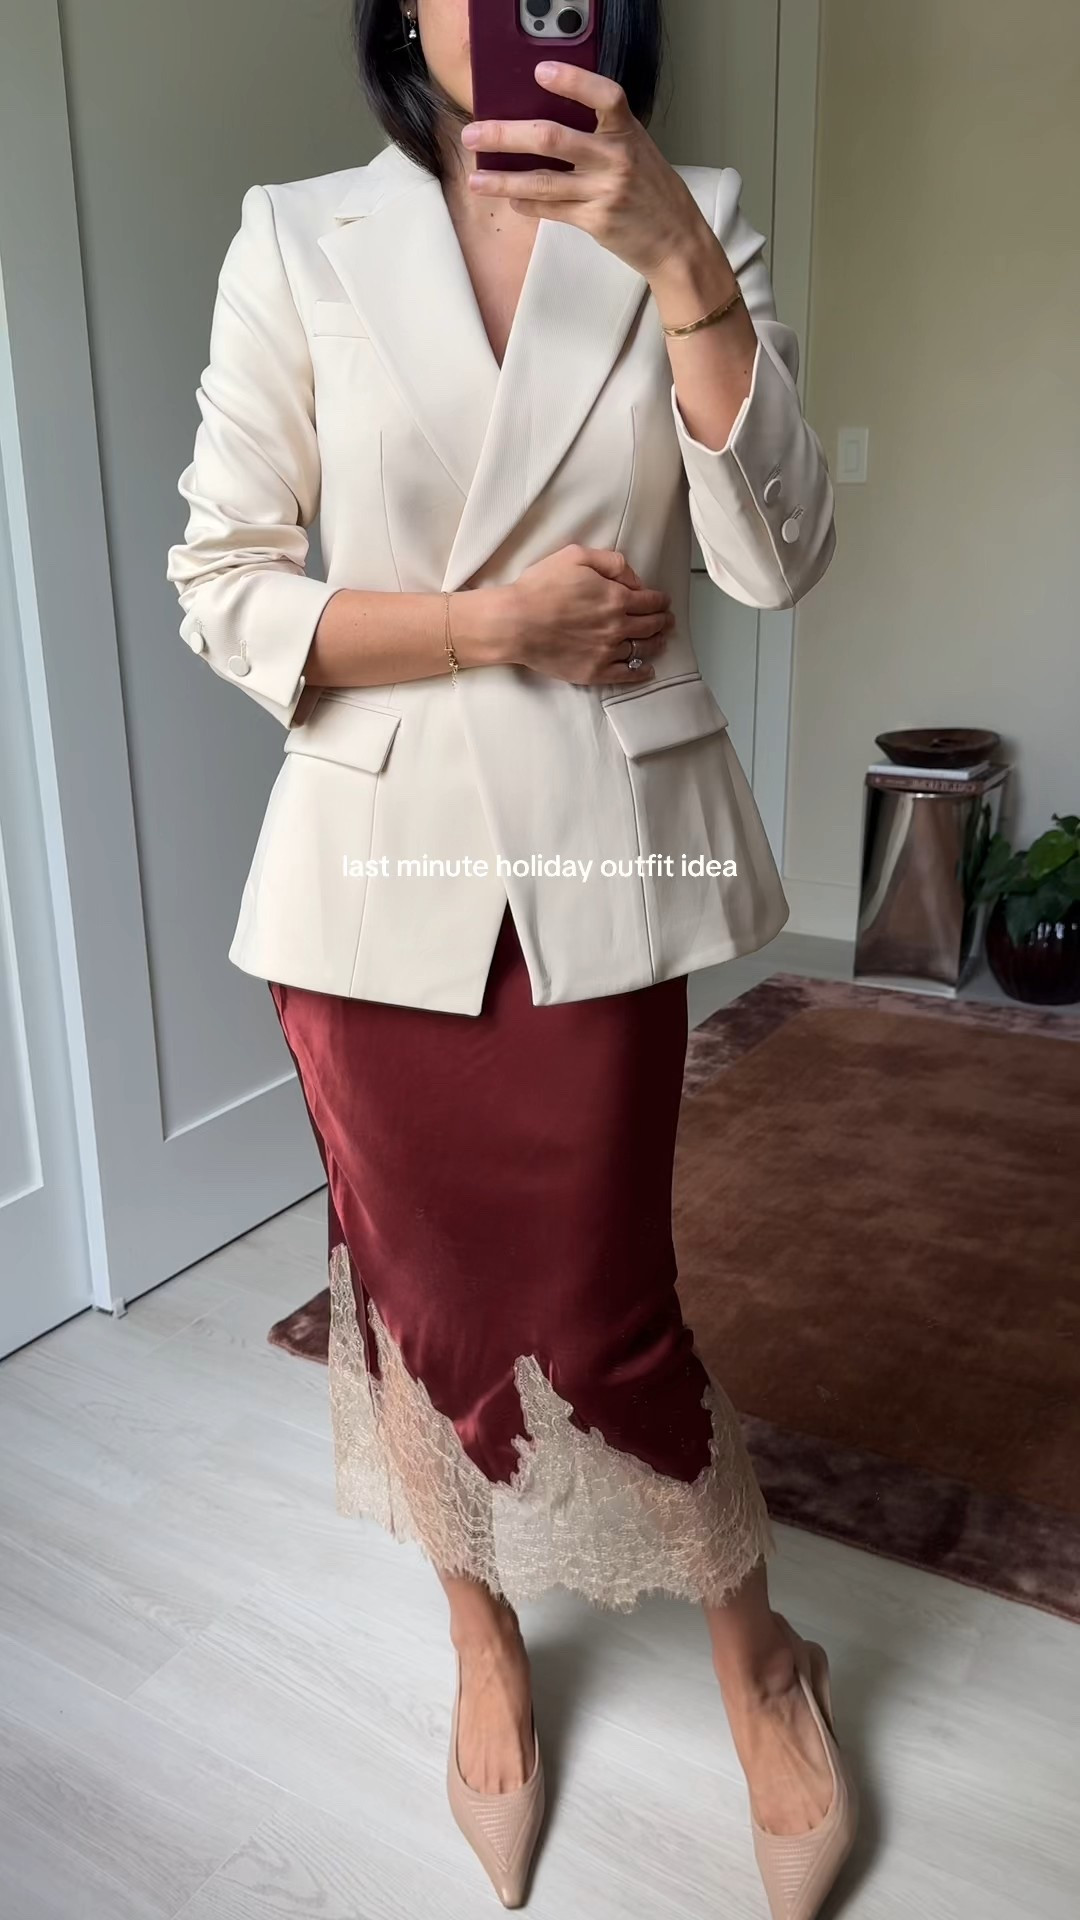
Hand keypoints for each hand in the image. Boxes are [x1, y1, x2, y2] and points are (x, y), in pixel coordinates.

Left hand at [460, 65, 711, 281]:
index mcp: (628, 133)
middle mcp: (616, 159)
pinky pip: (552, 209)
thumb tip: (549, 127)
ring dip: (503, 180)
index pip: (604, 96)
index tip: (540, 72)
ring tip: (476, 179)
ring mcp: (604, 192)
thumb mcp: (638, 152)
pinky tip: (509, 200)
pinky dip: (527, 204)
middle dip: (506, 135)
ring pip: (542, 181)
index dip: (572, 81)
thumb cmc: (654, 193)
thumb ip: (603, 136)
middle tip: (474, 133)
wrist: (678, 242)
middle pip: (552, 139)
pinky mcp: (596, 221)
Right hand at [501, 545, 673, 685]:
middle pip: (652, 625)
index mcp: (617, 597)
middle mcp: (618, 626)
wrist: (515, 622)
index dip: (660, 600)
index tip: (663, 601)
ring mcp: (607, 651)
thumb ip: (611, 562)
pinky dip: (641, 672)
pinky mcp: (594, 671)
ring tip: (660, 640)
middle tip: (667, 620)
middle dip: (663, 621)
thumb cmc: (540, 587)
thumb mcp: (576, 556)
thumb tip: (634, 579)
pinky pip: (626, 674)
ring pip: (643, 649)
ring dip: (656, 643)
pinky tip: (647, 670)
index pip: (650, 600)